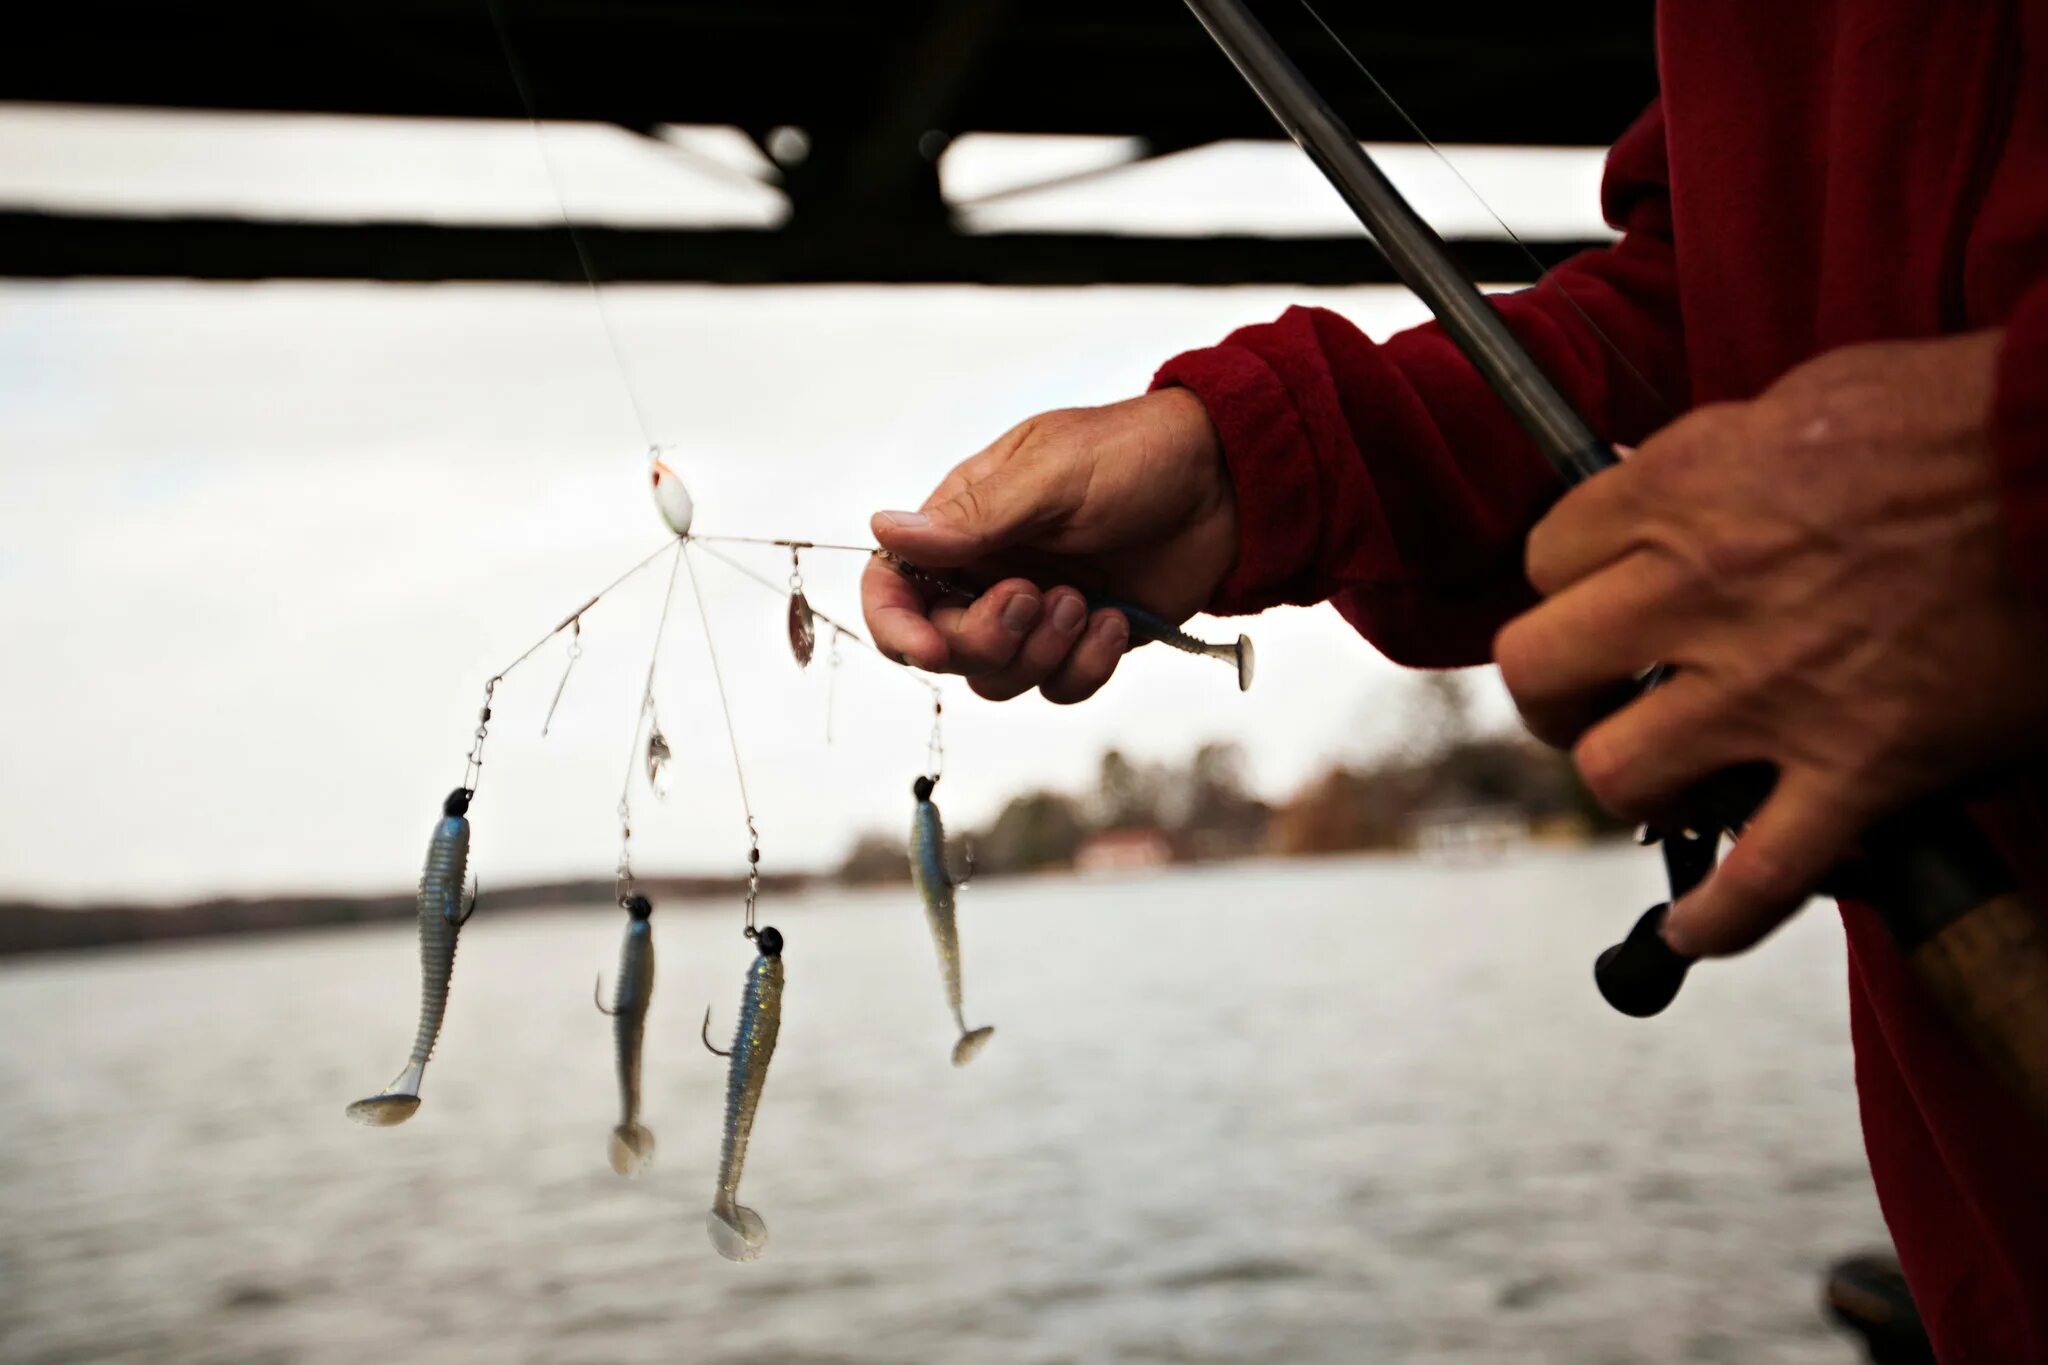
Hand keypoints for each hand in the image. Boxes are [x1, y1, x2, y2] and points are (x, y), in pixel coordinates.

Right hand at [862, 388, 1235, 702]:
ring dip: (1042, 653)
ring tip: (1088, 602)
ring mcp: (1038, 610)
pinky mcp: (1084, 641)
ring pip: (1000, 679)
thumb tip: (883, 532)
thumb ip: (972, 517)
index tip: (932, 649)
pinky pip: (1059, 688)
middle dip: (988, 638)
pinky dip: (1086, 666)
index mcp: (964, 523)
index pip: (894, 585)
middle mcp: (990, 572)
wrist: (1227, 481)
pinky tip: (1118, 620)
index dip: (897, 626)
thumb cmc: (1135, 455)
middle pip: (946, 647)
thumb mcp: (1051, 475)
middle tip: (1039, 595)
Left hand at [1495, 332, 2047, 956]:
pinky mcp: (1859, 767)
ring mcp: (1775, 690)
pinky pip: (1755, 876)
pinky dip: (1717, 918)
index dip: (1568, 582)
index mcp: (1684, 493)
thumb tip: (1649, 491)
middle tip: (1593, 697)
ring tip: (1669, 775)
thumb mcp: (1802, 401)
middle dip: (1557, 693)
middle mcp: (1705, 594)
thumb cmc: (1961, 420)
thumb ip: (1708, 460)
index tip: (1598, 595)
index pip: (1546, 557)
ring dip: (1634, 784)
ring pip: (1619, 775)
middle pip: (1541, 671)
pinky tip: (1697, 924)